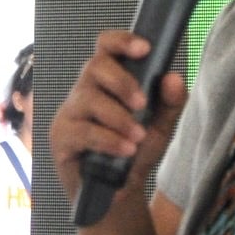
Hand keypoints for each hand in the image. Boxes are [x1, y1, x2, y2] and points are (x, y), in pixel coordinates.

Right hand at [49, 30, 187, 202]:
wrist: (118, 193)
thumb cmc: (135, 150)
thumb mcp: (161, 126)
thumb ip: (170, 102)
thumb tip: (173, 77)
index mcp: (107, 81)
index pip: (105, 47)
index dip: (121, 41)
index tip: (144, 48)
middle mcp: (84, 91)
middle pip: (94, 66)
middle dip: (122, 82)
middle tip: (142, 104)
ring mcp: (69, 113)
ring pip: (88, 99)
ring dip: (118, 117)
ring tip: (138, 137)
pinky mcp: (61, 138)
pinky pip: (83, 131)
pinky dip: (108, 140)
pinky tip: (126, 150)